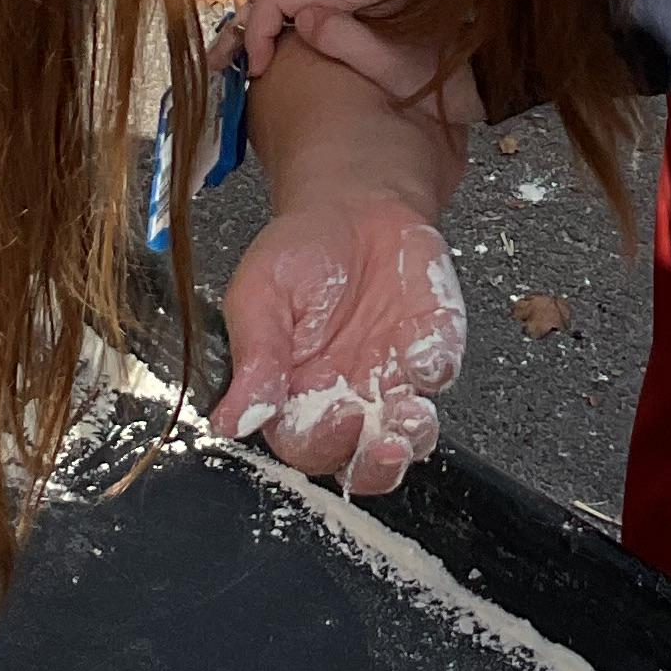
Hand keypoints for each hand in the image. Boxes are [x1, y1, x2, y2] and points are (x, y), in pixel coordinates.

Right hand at [214, 201, 466, 498]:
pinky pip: (441, 373)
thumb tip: (230, 420)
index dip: (322, 442)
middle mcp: (348, 400)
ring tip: (413, 415)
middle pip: (362, 462)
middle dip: (376, 464)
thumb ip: (253, 357)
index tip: (334, 418)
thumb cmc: (299, 253)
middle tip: (384, 442)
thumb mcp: (260, 294)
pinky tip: (425, 351)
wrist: (353, 207)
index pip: (306, 444)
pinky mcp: (433, 351)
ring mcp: (395, 381)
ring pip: (410, 437)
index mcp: (295, 396)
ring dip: (415, 437)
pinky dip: (438, 368)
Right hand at [238, 0, 482, 128]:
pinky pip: (308, 11)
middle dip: (248, 25)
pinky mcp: (359, 10)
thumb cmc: (450, 76)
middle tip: (228, 65)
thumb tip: (303, 19)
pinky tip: (272, 56)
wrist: (488, 75)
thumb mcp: (400, 68)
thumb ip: (352, 41)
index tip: (259, 69)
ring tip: (239, 62)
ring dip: (261, 28)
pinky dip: (282, 30)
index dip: (262, 28)